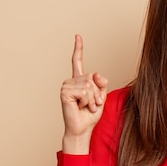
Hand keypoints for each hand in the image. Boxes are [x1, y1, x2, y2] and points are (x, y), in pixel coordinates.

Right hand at [60, 34, 107, 149]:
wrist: (83, 129)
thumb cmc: (90, 115)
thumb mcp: (101, 97)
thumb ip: (101, 83)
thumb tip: (96, 74)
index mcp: (79, 81)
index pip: (77, 61)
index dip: (78, 48)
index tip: (77, 36)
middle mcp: (71, 81)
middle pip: (92, 77)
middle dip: (97, 93)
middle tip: (91, 104)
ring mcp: (66, 86)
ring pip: (89, 84)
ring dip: (92, 98)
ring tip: (85, 106)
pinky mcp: (64, 92)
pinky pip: (84, 90)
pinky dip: (87, 100)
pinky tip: (79, 106)